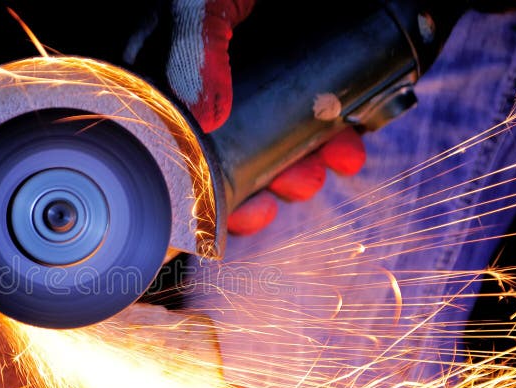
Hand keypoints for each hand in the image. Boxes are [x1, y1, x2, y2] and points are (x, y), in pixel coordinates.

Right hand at [154, 0, 367, 234]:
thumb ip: (195, 47)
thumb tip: (205, 117)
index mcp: (168, 68)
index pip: (167, 138)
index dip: (191, 181)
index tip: (218, 212)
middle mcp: (207, 80)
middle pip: (224, 150)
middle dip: (261, 180)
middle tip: (290, 188)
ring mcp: (257, 78)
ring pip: (272, 137)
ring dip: (303, 162)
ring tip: (332, 164)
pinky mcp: (300, 72)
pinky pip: (311, 115)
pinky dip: (331, 134)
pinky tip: (348, 141)